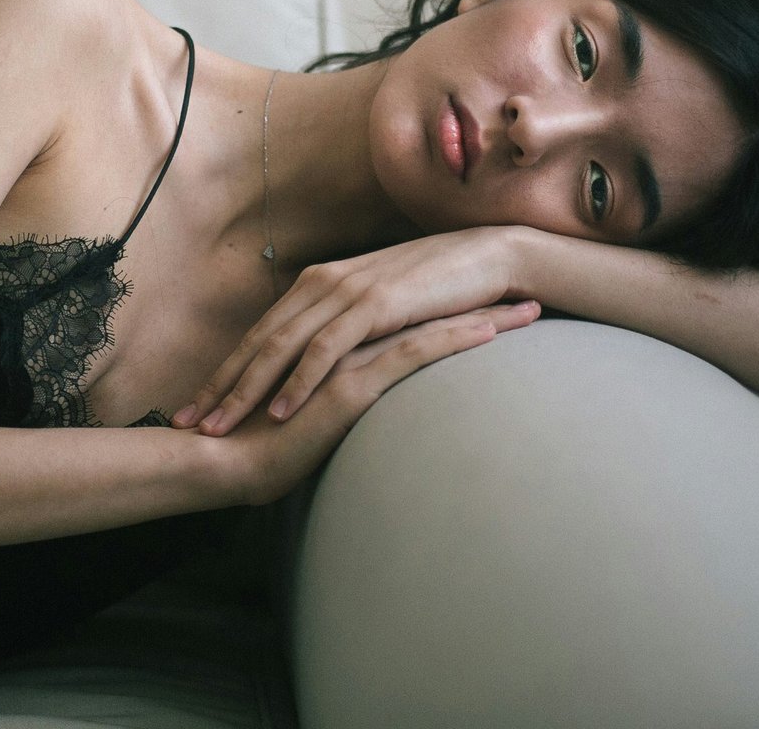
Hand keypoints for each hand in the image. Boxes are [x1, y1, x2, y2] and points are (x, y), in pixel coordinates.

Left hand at [174, 226, 538, 436]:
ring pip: (281, 347)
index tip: (198, 408)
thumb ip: (347, 329)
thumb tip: (323, 365)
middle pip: (259, 342)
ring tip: (218, 427)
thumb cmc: (438, 287)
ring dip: (246, 391)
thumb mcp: (380, 308)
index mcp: (319, 284)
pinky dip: (300, 380)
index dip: (227, 372)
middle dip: (220, 386)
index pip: (262, 335)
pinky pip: (327, 348)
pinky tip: (281, 411)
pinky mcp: (375, 305)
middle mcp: (323, 284)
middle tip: (188, 425)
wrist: (486, 256)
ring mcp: (346, 292)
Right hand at [213, 312, 530, 504]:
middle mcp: (343, 337)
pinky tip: (491, 332)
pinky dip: (452, 338)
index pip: (406, 316)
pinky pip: (411, 352)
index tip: (494, 302)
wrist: (227, 462)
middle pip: (426, 310)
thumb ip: (338, 398)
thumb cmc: (261, 448)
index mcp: (336, 342)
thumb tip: (369, 408)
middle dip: (480, 300)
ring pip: (427, 324)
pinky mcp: (350, 382)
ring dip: (482, 315)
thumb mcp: (311, 417)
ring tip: (530, 310)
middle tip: (528, 295)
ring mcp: (346, 355)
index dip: (451, 307)